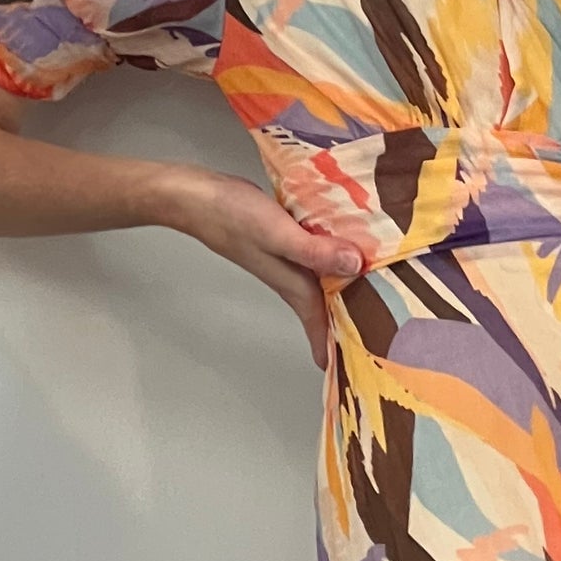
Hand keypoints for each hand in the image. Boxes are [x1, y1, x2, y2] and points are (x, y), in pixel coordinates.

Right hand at [160, 165, 362, 368]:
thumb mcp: (277, 234)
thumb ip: (314, 252)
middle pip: (320, 304)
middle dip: (341, 318)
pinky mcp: (279, 237)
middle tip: (365, 330)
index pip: (317, 320)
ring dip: (337, 287)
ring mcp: (282, 257)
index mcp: (291, 282)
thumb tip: (355, 265)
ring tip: (361, 293)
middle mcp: (288, 274)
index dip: (332, 342)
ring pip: (316, 280)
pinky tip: (340, 247)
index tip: (345, 362)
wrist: (195, 197)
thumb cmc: (231, 217)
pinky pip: (310, 254)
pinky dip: (328, 256)